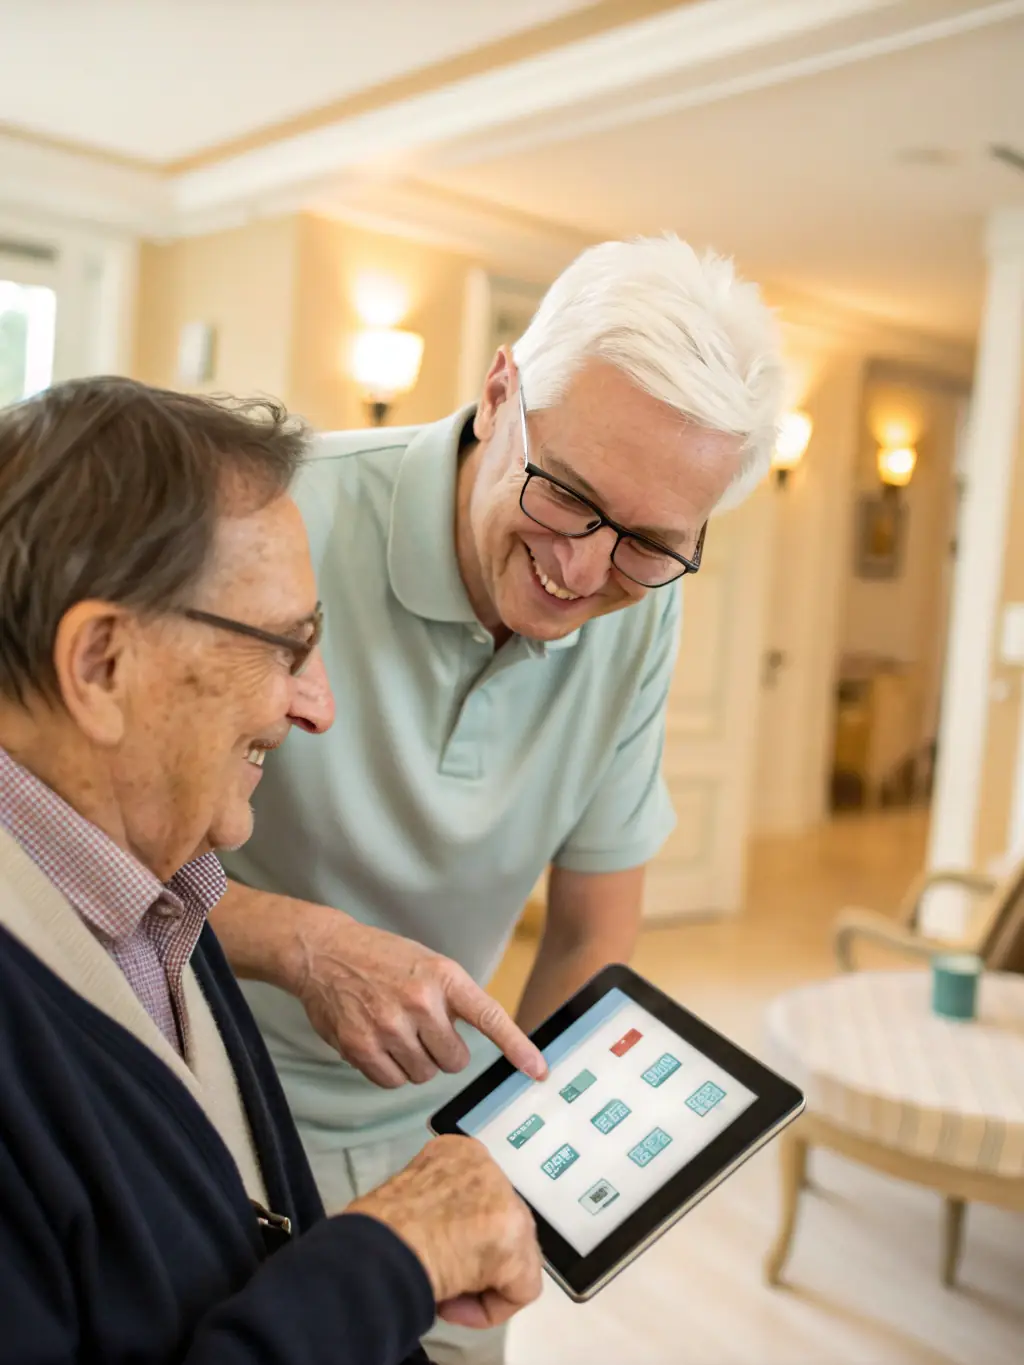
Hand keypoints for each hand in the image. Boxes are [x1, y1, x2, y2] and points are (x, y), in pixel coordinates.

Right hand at [293, 907, 546, 1087]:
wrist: (325, 952)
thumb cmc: (382, 958)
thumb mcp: (428, 963)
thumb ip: (454, 998)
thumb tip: (477, 1040)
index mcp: (444, 976)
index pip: (490, 1017)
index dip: (517, 1047)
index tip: (539, 1071)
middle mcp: (420, 1000)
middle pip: (454, 1061)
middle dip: (443, 1052)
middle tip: (424, 1030)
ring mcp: (389, 1025)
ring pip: (423, 1075)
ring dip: (415, 1062)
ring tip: (396, 1031)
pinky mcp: (360, 1046)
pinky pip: (392, 1082)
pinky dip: (390, 1071)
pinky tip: (378, 1043)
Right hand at [349, 1136, 542, 1327]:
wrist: (379, 1249)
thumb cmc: (377, 1229)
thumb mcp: (410, 1195)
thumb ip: (438, 1204)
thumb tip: (442, 1233)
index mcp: (459, 1152)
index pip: (475, 1200)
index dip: (454, 1235)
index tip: (428, 1252)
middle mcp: (489, 1168)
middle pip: (497, 1226)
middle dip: (473, 1258)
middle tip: (440, 1277)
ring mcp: (507, 1203)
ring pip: (511, 1257)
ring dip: (478, 1283)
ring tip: (442, 1290)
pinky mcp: (517, 1243)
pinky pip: (520, 1289)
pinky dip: (489, 1309)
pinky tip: (452, 1303)